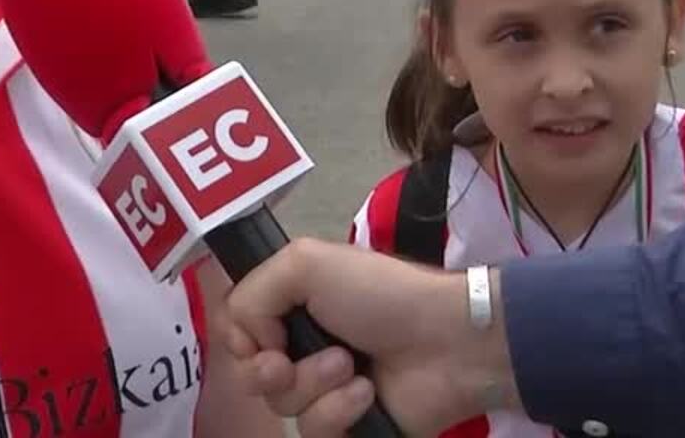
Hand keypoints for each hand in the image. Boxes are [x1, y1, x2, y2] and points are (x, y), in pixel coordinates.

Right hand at [224, 239, 517, 436]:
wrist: (446, 341)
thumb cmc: (379, 294)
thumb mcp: (306, 262)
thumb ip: (251, 293)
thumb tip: (252, 344)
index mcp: (293, 306)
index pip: (238, 333)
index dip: (241, 340)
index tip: (260, 338)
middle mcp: (303, 349)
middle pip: (252, 376)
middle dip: (271, 369)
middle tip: (291, 359)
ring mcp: (325, 392)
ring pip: (282, 408)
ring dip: (314, 385)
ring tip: (351, 367)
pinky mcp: (347, 428)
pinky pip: (316, 433)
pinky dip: (339, 411)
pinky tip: (367, 393)